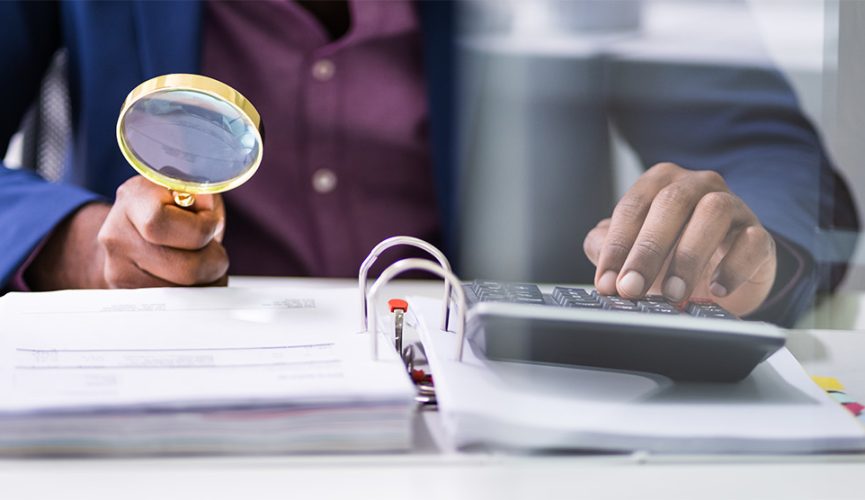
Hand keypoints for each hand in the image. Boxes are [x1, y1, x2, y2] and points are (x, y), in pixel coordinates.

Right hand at [27, 176, 227, 288]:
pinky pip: (175, 307)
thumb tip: (208, 220)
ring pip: (184, 295)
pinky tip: (192, 277)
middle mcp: (117, 236)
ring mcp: (119, 271)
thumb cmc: (174, 206)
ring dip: (208, 282)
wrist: (135, 226)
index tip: (210, 224)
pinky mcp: (129, 296)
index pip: (159, 223)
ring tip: (204, 261)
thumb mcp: (192, 189)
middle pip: (184, 269)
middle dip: (214, 261)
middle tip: (215, 250)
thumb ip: (205, 200)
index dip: (199, 229)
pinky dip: (196, 294)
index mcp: (133, 199)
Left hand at [583, 162, 776, 315]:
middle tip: (632, 288)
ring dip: (688, 256)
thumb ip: (608, 247)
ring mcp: (733, 206)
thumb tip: (599, 259)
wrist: (722, 278)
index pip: (633, 206)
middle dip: (647, 250)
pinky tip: (716, 289)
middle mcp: (697, 185)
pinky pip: (752, 241)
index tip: (607, 282)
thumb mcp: (634, 250)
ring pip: (713, 213)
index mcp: (661, 183)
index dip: (617, 245)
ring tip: (672, 294)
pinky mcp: (759, 234)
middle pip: (671, 204)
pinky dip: (733, 266)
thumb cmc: (670, 257)